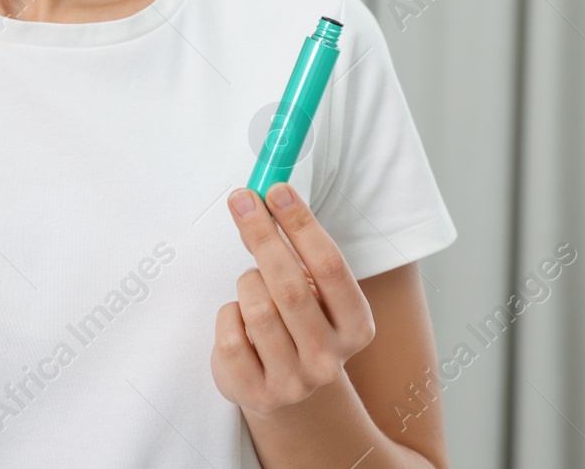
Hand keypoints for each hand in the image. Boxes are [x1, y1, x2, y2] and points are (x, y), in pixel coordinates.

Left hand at [213, 183, 375, 417]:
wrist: (283, 387)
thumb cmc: (296, 323)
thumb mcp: (309, 289)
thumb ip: (291, 250)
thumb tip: (261, 198)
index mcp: (356, 327)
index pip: (330, 267)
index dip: (302, 225)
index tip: (277, 190)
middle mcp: (330, 359)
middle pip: (291, 286)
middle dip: (262, 235)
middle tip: (242, 200)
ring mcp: (294, 381)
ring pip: (257, 309)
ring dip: (246, 283)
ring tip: (251, 285)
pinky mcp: (257, 393)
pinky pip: (230, 335)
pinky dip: (228, 314)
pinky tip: (238, 318)